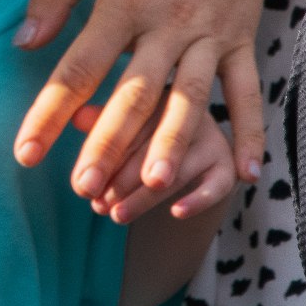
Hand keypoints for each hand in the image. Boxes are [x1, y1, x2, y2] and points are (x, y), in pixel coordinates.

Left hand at [14, 0, 276, 200]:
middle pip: (134, 92)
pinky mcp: (242, 38)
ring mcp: (210, 33)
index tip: (25, 153)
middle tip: (82, 187)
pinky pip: (248, 91)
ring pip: (190, 98)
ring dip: (171, 143)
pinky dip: (249, 133)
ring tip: (151, 184)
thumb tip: (23, 44)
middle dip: (107, 142)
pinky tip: (244, 175)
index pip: (81, 65)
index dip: (51, 111)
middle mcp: (168, 21)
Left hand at [69, 103, 238, 224]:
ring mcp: (212, 135)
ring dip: (146, 196)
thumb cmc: (140, 132)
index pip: (130, 120)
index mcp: (157, 89)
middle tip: (97, 205)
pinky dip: (199, 198)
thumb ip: (100, 121)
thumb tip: (76, 117)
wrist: (185, 149)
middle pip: (154, 144)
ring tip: (116, 216)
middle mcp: (190, 106)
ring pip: (179, 168)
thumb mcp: (120, 121)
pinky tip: (176, 212)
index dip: (104, 154)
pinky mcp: (229, 163)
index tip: (82, 185)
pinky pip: (219, 183)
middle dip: (122, 179)